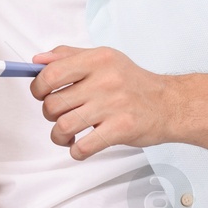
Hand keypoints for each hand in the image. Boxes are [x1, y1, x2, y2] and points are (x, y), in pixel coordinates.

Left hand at [29, 46, 173, 159]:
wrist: (171, 104)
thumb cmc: (134, 83)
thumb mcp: (104, 59)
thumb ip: (68, 56)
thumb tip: (36, 62)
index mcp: (97, 60)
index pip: (50, 73)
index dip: (38, 88)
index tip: (42, 94)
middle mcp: (105, 80)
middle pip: (53, 103)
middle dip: (50, 115)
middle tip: (61, 115)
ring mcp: (113, 105)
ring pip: (63, 126)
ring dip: (59, 136)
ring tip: (68, 135)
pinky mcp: (121, 129)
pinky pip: (83, 146)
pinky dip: (76, 151)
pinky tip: (81, 146)